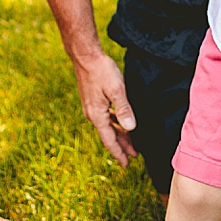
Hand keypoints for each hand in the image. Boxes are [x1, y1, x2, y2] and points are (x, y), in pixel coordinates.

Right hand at [71, 51, 137, 167]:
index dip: (119, 153)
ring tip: (131, 141)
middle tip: (135, 155)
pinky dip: (114, 123)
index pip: (109, 140)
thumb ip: (124, 110)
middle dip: (122, 145)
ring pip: (108, 126)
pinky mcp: (92, 100)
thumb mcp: (116, 90)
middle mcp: (92, 114)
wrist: (85, 56)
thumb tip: (131, 129)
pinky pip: (105, 117)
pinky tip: (121, 122)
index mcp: (97, 115)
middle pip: (109, 135)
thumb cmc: (101, 70)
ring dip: (119, 134)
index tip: (127, 164)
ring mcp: (91, 107)